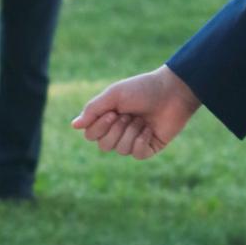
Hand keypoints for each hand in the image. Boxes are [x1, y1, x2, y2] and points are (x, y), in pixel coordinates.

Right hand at [72, 65, 199, 159]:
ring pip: (121, 150)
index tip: (113, 111)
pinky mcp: (150, 148)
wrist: (172, 91)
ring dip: (131, 133)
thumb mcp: (114, 95)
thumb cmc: (142, 89)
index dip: (100, 127)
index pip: (91, 135)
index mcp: (108, 118)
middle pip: (104, 146)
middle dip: (116, 130)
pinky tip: (150, 130)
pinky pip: (137, 154)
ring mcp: (135, 140)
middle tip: (129, 115)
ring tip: (142, 120)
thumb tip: (74, 125)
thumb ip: (93, 110)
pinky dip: (142, 141)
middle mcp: (119, 131)